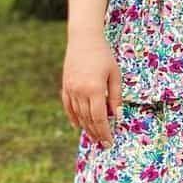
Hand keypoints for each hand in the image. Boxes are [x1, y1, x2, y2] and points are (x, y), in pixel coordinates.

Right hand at [61, 33, 121, 148]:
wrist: (84, 39)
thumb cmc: (104, 55)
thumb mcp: (115, 75)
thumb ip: (116, 96)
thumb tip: (117, 116)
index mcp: (95, 89)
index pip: (99, 118)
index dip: (105, 132)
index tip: (110, 141)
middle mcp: (80, 91)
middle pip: (88, 119)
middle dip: (96, 133)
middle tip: (103, 144)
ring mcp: (71, 89)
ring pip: (78, 115)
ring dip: (86, 128)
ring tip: (94, 137)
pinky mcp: (65, 85)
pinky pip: (68, 106)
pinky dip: (73, 117)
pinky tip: (78, 126)